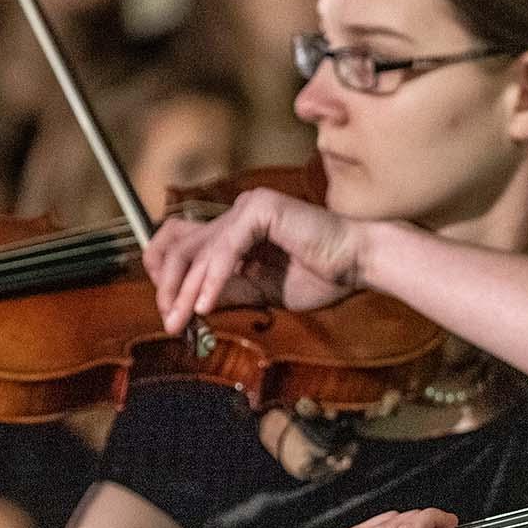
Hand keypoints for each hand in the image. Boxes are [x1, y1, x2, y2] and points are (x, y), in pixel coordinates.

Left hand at [142, 188, 371, 334]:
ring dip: (185, 288)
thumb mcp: (262, 291)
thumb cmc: (322, 276)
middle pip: (183, 246)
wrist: (359, 264)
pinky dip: (213, 279)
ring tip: (180, 319)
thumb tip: (189, 308)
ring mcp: (248, 206)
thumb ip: (229, 292)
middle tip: (168, 321)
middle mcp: (238, 212)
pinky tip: (205, 304)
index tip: (169, 311)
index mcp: (238, 228)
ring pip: (200, 249)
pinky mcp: (261, 209)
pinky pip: (226, 249)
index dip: (168, 275)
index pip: (185, 243)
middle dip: (169, 287)